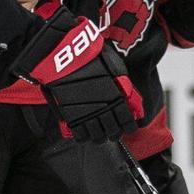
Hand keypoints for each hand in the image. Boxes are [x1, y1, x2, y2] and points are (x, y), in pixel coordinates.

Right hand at [12, 6, 142, 142]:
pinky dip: (84, 136)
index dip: (129, 126)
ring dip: (100, 136)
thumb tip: (128, 96)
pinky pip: (80, 135)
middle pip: (112, 132)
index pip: (127, 121)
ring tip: (100, 132)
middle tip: (114, 130)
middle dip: (115, 132)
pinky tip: (86, 132)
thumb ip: (122, 85)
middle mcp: (102, 110)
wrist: (64, 56)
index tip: (129, 126)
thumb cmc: (91, 56)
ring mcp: (86, 115)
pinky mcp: (70, 116)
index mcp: (117, 98)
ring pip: (97, 137)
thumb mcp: (115, 67)